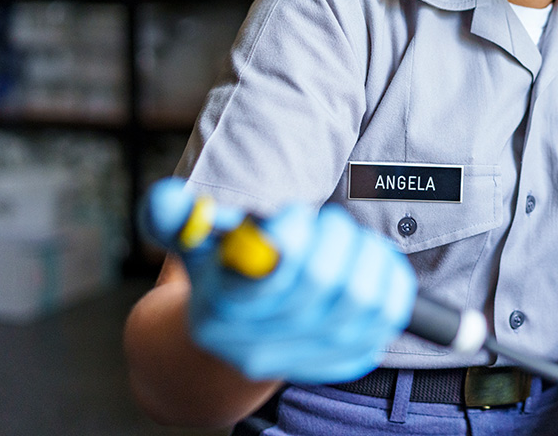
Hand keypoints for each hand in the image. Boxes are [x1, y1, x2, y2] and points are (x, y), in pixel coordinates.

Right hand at [146, 181, 416, 383]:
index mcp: (222, 314)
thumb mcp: (195, 247)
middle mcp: (264, 347)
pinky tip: (370, 262)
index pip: (267, 277)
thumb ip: (178, 221)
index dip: (288, 238)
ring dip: (362, 253)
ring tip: (348, 242)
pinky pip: (390, 313)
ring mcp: (310, 358)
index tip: (290, 218)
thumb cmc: (223, 279)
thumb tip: (166, 200)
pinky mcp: (349, 358)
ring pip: (362, 296)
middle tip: (325, 222)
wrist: (238, 344)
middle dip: (331, 236)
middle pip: (322, 281)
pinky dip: (389, 277)